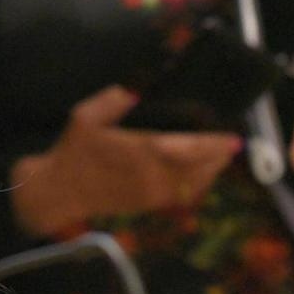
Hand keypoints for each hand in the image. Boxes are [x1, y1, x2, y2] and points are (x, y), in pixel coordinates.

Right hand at [11, 86, 241, 234]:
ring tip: (222, 158)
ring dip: (212, 172)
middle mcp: (152, 175)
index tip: (233, 138)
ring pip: (194, 185)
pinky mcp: (149, 205)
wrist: (59, 192)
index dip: (213, 144)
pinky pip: (182, 198)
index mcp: (140, 150)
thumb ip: (113, 100)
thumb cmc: (73, 151)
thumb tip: (137, 88)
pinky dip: (198, 187)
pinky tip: (203, 176)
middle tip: (232, 145)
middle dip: (219, 157)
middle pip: (198, 168)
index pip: (187, 147)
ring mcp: (152, 194)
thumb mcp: (85, 116)